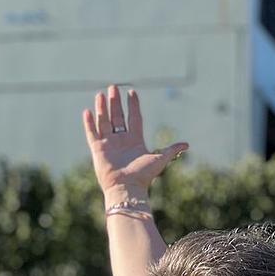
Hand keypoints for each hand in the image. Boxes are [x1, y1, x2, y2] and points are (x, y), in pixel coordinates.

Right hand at [82, 85, 187, 205]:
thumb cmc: (143, 175)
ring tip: (101, 93)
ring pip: (104, 122)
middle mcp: (121, 141)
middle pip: (118, 117)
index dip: (133, 105)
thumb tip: (187, 145)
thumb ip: (171, 149)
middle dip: (115, 102)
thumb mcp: (160, 159)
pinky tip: (87, 111)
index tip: (132, 92)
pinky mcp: (98, 150)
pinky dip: (89, 123)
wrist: (127, 188)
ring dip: (102, 108)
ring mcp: (109, 144)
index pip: (134, 118)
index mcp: (135, 141)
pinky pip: (92, 133)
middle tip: (113, 87)